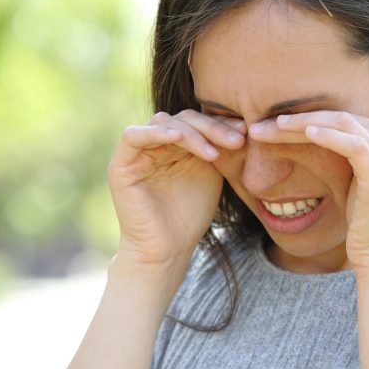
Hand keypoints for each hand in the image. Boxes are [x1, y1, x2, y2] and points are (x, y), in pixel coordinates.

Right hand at [108, 109, 245, 266]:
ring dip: (191, 133)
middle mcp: (156, 143)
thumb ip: (217, 147)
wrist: (167, 250)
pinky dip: (155, 133)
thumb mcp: (212, 174)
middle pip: (183, 118)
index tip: (247, 131)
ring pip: (163, 122)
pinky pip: (132, 136)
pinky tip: (178, 138)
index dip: (221, 123)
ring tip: (214, 152)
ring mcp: (137, 152)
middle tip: (237, 140)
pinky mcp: (121, 164)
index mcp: (176, 144)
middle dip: (211, 128)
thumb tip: (243, 122)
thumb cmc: (189, 216)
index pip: (198, 121)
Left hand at [247, 91, 368, 270]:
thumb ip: (347, 148)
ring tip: (273, 126)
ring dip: (303, 123)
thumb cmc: (361, 216)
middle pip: (336, 116)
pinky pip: (354, 146)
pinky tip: (307, 134)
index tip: (265, 124)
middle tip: (257, 126)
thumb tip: (333, 133)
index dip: (301, 114)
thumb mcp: (352, 176)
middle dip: (295, 118)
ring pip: (341, 124)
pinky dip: (330, 136)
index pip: (335, 115)